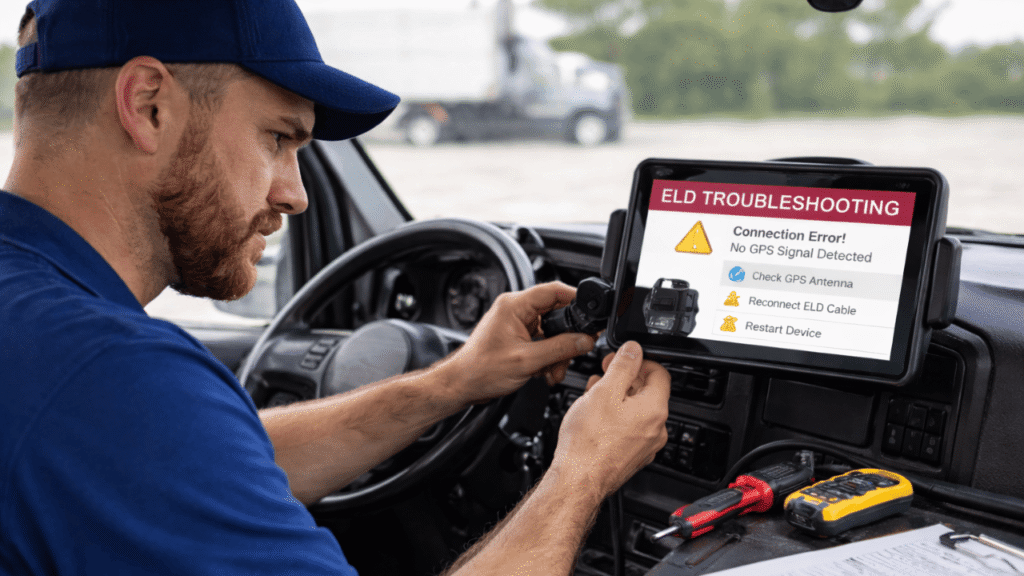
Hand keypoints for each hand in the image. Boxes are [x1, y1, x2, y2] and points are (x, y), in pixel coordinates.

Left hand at [441, 282, 596, 403]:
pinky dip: (549, 356)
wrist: (462, 385)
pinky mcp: (517, 337)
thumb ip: (560, 349)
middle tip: (574, 352)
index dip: (575, 299)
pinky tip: (546, 371)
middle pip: (556, 313)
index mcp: (514, 305)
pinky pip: (543, 341)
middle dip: (567, 337)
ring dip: (558, 352)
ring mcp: (516, 323)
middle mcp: (515, 310)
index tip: (590, 314)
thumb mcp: (527, 361)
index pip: (553, 290)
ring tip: (554, 370)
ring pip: (551, 331)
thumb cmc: (480, 370)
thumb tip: (585, 340)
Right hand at [550, 341, 670, 498]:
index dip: (639, 360)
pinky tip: (596, 415)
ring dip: (618, 396)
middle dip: (625, 378)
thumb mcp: (603, 391)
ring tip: (594, 394)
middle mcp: (656, 429)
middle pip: (647, 391)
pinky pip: (630, 428)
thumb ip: (622, 366)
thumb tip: (633, 350)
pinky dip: (616, 416)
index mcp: (654, 409)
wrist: (578, 480)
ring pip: (636, 410)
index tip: (621, 358)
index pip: (659, 373)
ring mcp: (645, 445)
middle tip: (603, 372)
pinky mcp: (632, 456)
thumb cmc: (588, 442)